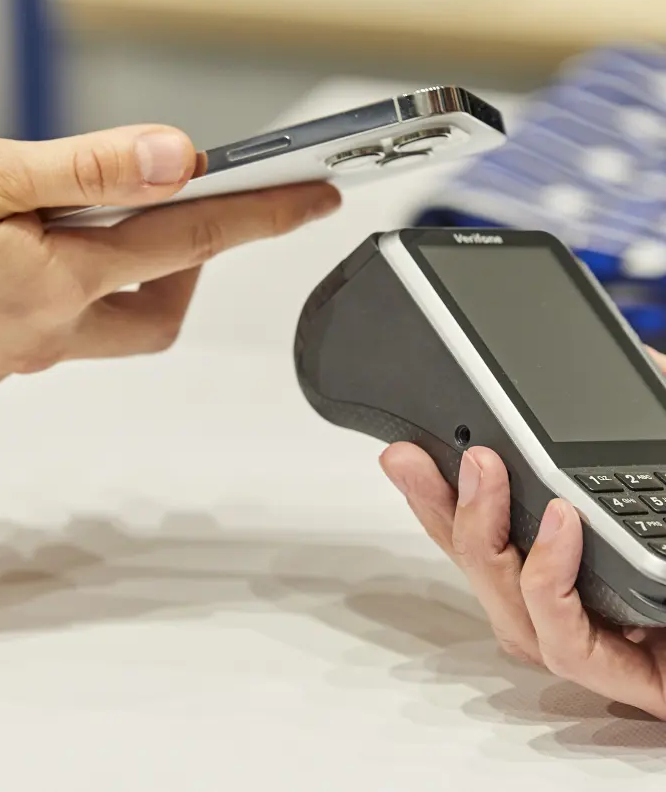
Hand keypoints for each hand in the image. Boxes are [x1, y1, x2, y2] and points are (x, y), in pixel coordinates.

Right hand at [0, 125, 339, 383]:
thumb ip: (83, 167)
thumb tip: (172, 158)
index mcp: (56, 283)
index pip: (190, 241)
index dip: (262, 213)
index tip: (316, 196)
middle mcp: (44, 333)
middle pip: (157, 315)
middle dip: (187, 266)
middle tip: (182, 215)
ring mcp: (10, 358)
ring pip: (97, 328)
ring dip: (119, 283)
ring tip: (87, 226)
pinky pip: (43, 333)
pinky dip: (54, 296)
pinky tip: (17, 262)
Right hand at [381, 443, 665, 718]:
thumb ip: (657, 418)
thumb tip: (644, 363)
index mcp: (580, 566)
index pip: (492, 533)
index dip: (438, 496)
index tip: (404, 453)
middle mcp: (578, 610)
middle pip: (481, 568)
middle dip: (439, 507)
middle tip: (422, 454)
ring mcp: (598, 648)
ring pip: (505, 606)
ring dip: (482, 534)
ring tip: (488, 471)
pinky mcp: (627, 681)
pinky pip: (561, 639)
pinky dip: (548, 581)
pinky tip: (561, 526)